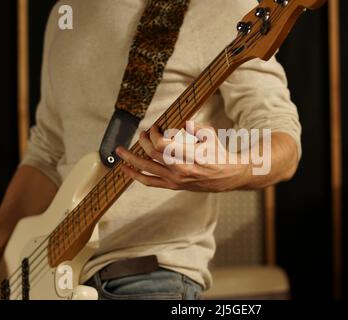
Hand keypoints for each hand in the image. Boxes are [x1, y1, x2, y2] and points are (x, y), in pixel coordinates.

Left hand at [116, 124, 249, 191]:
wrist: (227, 176)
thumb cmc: (218, 153)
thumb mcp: (209, 134)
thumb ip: (192, 125)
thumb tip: (178, 120)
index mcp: (190, 155)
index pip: (162, 144)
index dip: (154, 134)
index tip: (155, 127)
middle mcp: (181, 169)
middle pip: (152, 154)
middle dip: (143, 141)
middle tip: (143, 133)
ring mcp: (176, 179)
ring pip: (147, 169)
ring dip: (131, 159)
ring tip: (120, 152)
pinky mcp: (173, 186)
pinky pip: (150, 182)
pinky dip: (136, 176)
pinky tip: (126, 170)